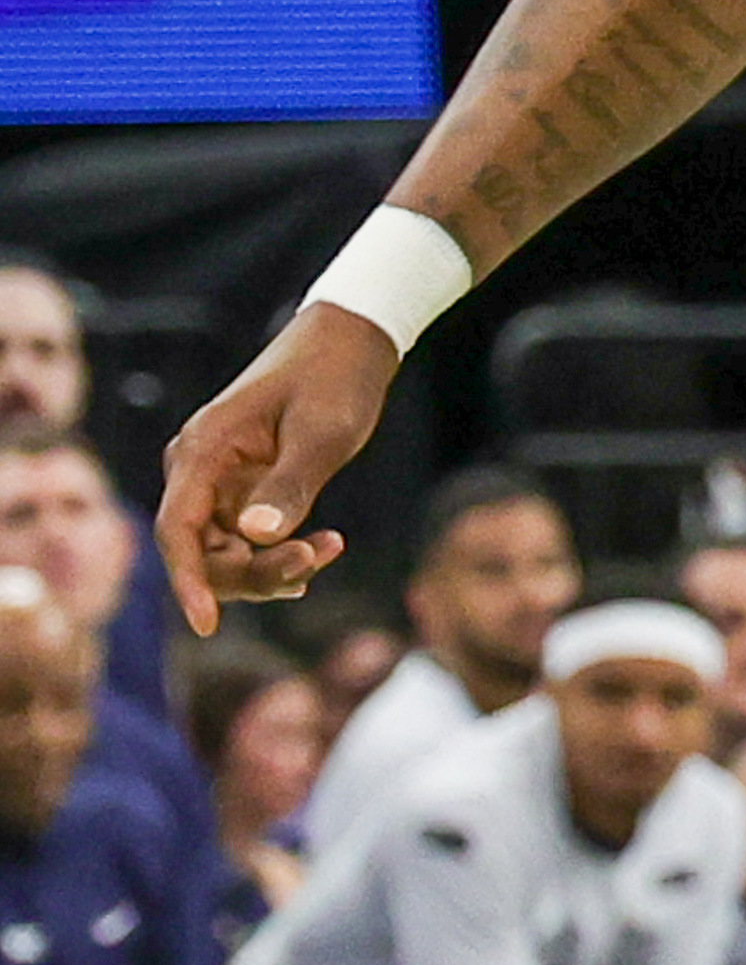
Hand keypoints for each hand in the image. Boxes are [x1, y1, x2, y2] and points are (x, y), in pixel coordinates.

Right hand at [160, 304, 390, 629]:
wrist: (351, 339)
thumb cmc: (335, 379)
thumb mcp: (323, 433)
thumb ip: (291, 484)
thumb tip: (255, 536)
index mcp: (202, 451)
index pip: (176, 531)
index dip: (187, 582)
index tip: (208, 625)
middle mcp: (198, 469)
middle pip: (202, 551)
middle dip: (254, 573)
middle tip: (319, 555)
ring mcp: (218, 480)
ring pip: (225, 551)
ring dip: (271, 566)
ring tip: (330, 548)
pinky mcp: (242, 487)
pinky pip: (246, 538)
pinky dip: (278, 552)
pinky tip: (321, 550)